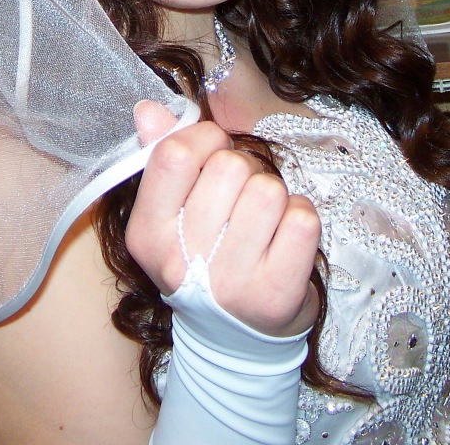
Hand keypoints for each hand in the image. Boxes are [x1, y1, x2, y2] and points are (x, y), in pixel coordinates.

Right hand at [128, 101, 320, 336]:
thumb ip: (159, 156)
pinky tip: (285, 238)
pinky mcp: (278, 295)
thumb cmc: (203, 259)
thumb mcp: (170, 215)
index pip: (174, 154)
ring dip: (274, 195)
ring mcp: (231, 282)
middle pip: (229, 166)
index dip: (204, 140)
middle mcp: (183, 262)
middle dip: (244, 169)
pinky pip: (303, 217)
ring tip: (263, 221)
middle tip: (240, 200)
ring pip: (269, 189)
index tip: (212, 158)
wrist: (235, 341)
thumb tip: (150, 109)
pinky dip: (301, 217)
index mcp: (146, 236)